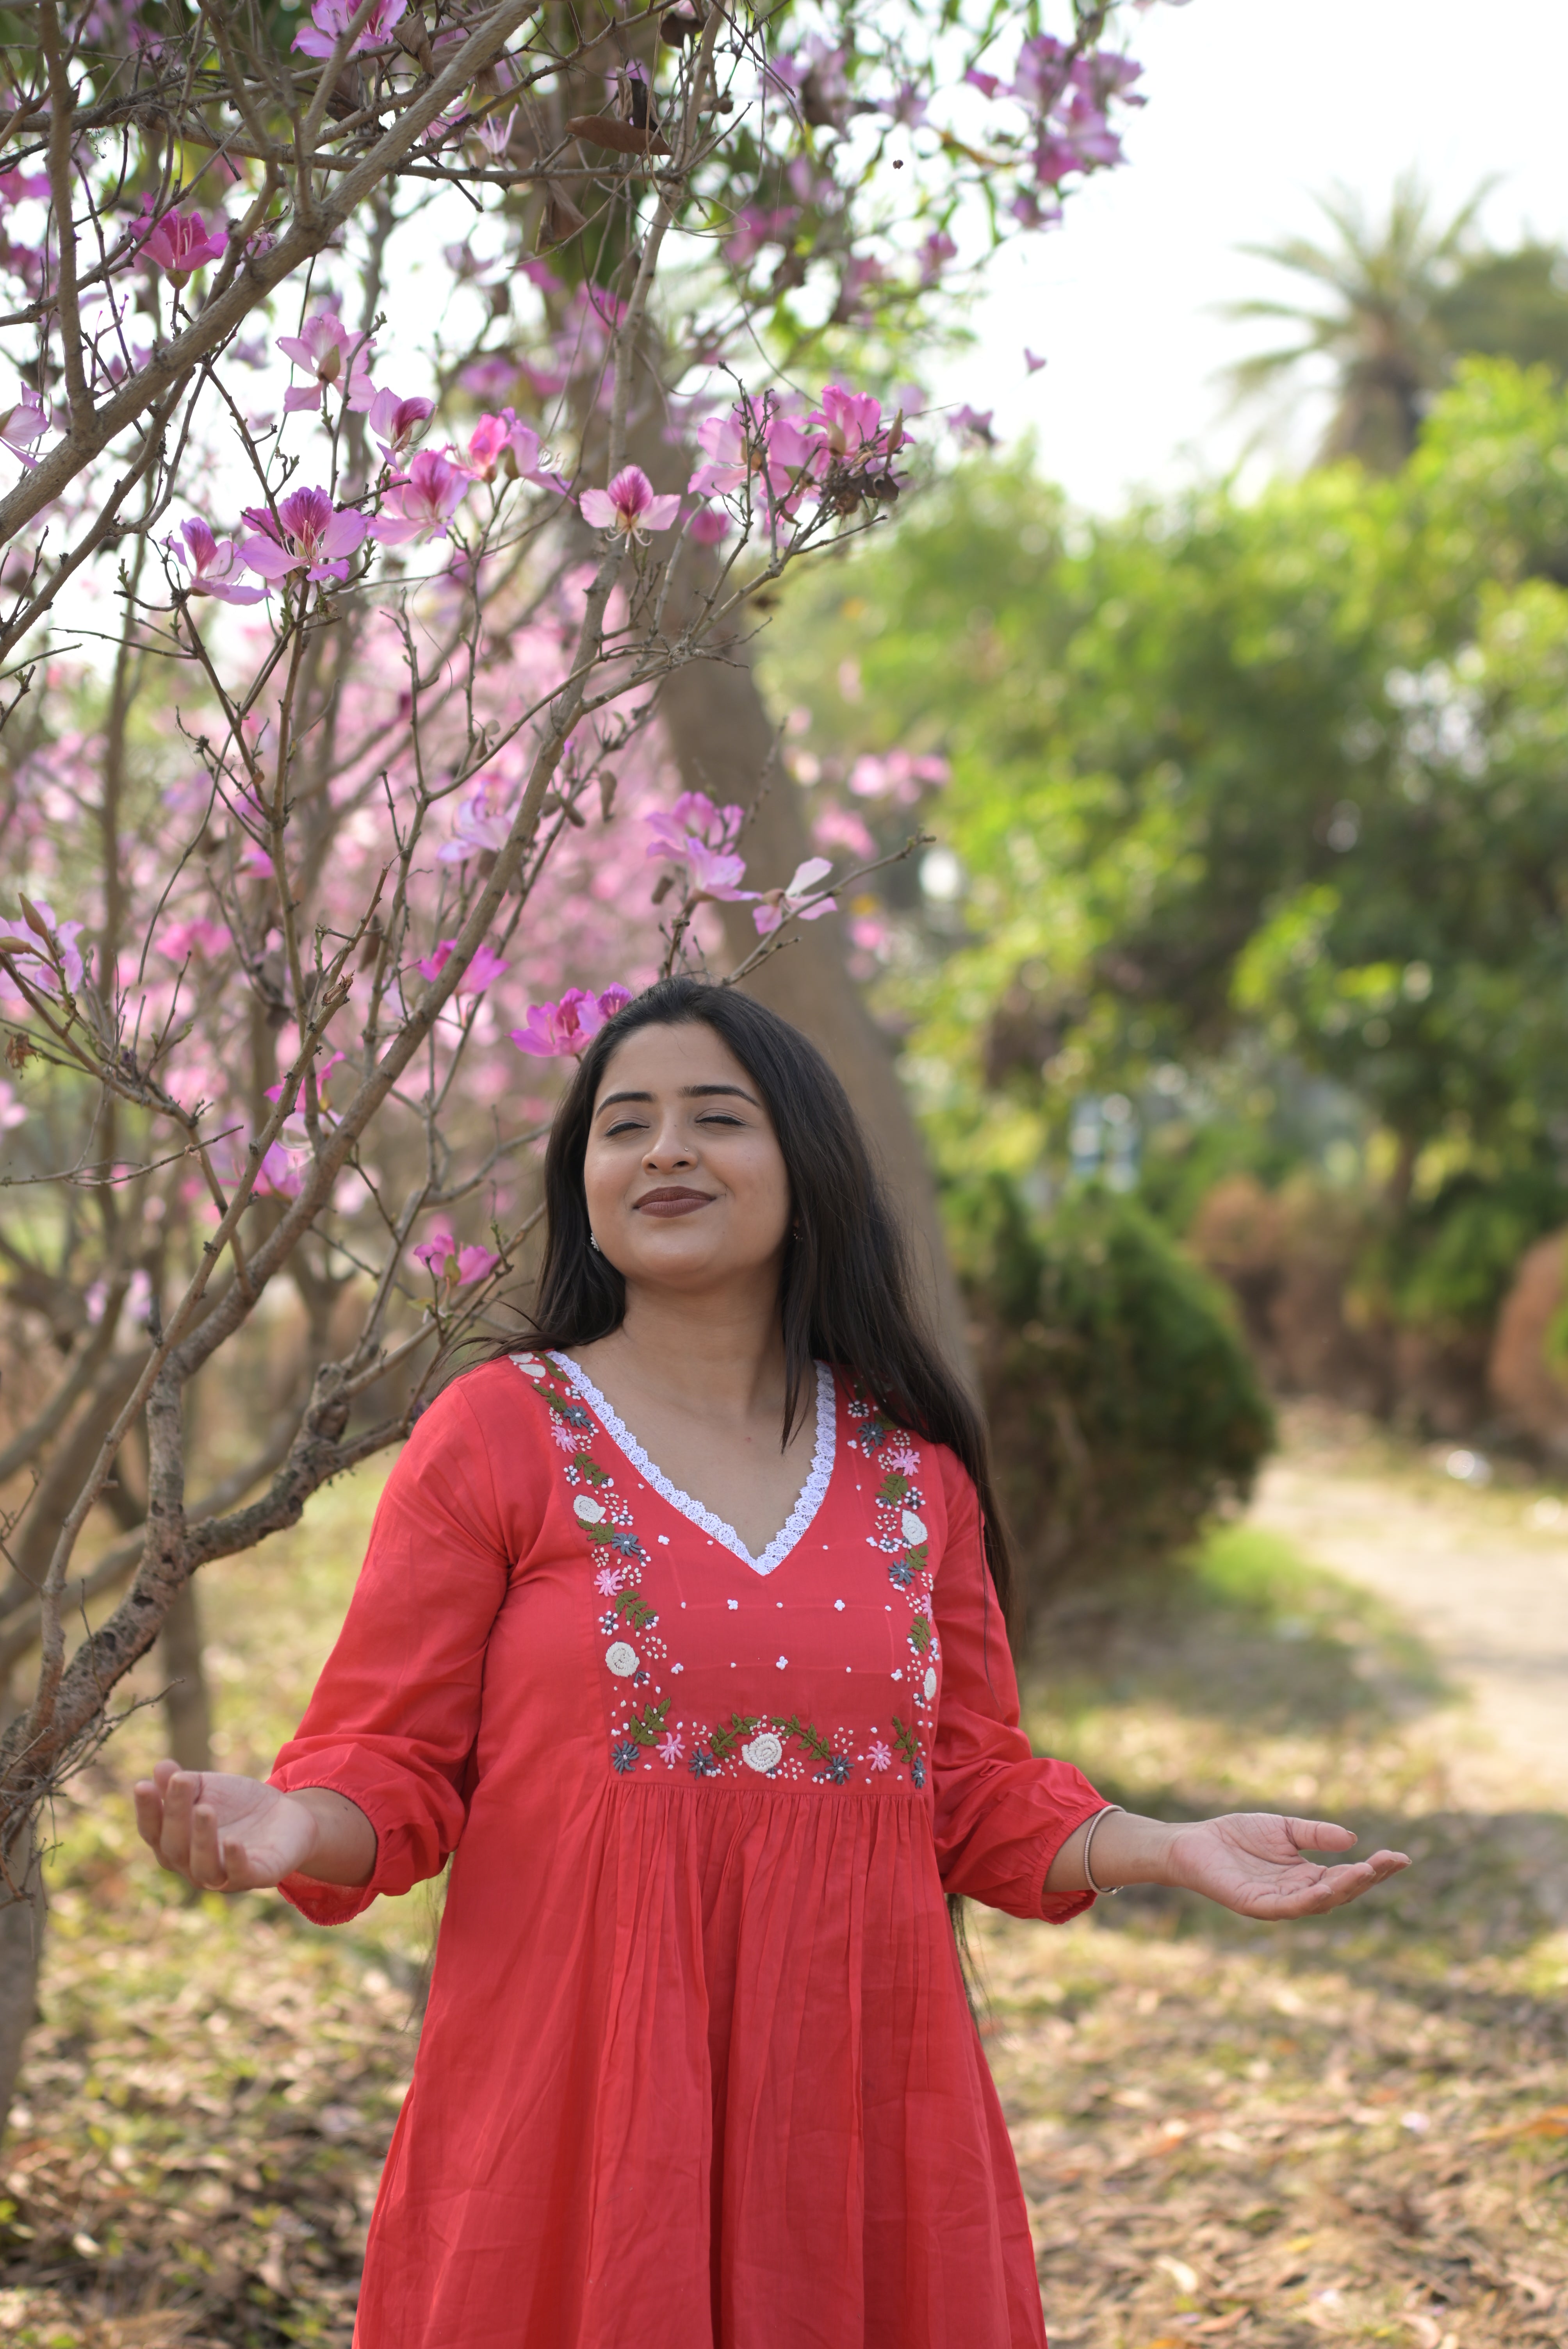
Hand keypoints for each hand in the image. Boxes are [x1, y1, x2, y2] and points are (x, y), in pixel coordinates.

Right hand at [133, 1759, 320, 1891]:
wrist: (287, 1813)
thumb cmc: (237, 1804)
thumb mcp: (208, 1788)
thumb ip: (182, 1783)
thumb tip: (160, 1767)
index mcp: (176, 1844)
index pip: (153, 1831)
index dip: (146, 1810)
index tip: (143, 1785)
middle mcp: (193, 1866)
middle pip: (174, 1848)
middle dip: (175, 1815)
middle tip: (181, 1782)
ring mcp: (224, 1876)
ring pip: (204, 1867)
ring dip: (202, 1839)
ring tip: (204, 1809)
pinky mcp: (257, 1876)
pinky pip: (240, 1874)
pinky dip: (234, 1860)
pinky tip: (232, 1841)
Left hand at [1162, 1812, 1410, 1918]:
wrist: (1193, 1842)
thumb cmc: (1236, 1836)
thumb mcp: (1282, 1829)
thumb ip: (1314, 1835)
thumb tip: (1352, 1839)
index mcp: (1306, 1876)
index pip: (1347, 1875)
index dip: (1374, 1869)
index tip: (1400, 1858)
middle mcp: (1297, 1893)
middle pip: (1340, 1891)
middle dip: (1368, 1878)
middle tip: (1391, 1862)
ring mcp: (1277, 1902)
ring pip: (1318, 1901)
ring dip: (1343, 1888)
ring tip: (1366, 1871)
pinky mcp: (1255, 1905)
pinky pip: (1286, 1907)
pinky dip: (1307, 1900)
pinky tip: (1323, 1888)